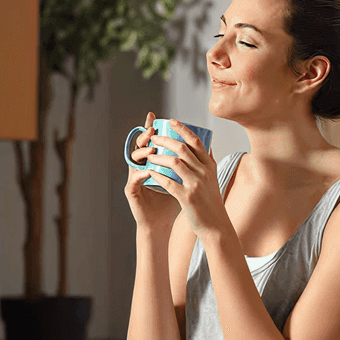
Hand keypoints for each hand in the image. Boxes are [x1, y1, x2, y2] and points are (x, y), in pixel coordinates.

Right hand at [124, 111, 181, 233]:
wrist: (161, 223)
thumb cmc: (172, 201)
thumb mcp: (182, 179)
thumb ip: (190, 164)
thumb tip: (207, 148)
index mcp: (151, 162)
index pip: (150, 141)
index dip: (150, 128)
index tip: (155, 116)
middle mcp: (140, 167)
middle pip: (139, 146)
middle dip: (146, 136)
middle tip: (153, 130)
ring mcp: (134, 178)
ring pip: (133, 160)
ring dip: (143, 153)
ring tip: (152, 150)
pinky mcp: (131, 191)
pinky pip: (134, 179)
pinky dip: (142, 174)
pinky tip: (149, 171)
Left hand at [144, 119, 229, 239]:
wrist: (216, 224)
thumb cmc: (212, 201)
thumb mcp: (214, 178)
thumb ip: (209, 162)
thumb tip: (206, 145)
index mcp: (210, 165)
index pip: (195, 141)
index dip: (182, 129)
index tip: (170, 121)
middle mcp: (204, 172)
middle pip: (182, 148)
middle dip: (164, 139)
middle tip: (153, 138)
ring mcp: (196, 184)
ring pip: (174, 162)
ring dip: (158, 156)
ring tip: (149, 156)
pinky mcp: (187, 197)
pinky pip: (168, 182)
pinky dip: (158, 175)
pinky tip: (150, 172)